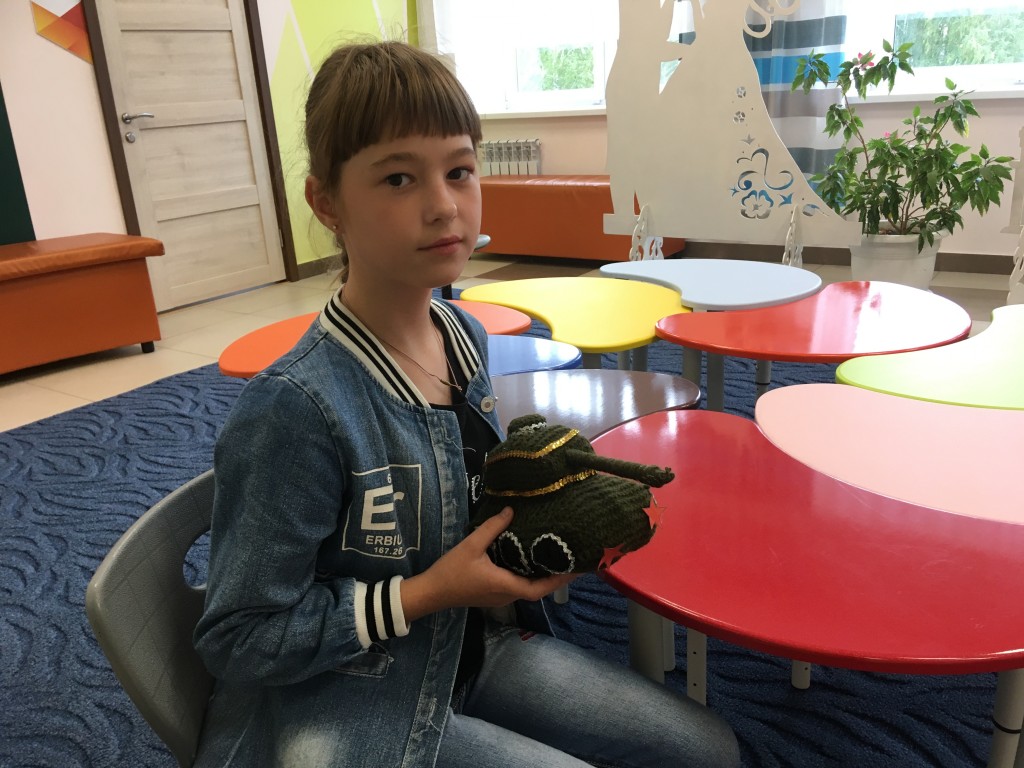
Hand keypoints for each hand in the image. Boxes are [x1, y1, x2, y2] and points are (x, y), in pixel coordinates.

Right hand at [400, 507, 575, 622]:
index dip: (559, 581)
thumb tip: (512, 510)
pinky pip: (518, 587)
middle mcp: (507, 595)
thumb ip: (492, 528)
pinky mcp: (494, 595)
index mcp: (505, 585)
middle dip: (556, 577)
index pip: (539, 588)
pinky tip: (533, 562)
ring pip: (528, 589)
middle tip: (572, 560)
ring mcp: (501, 598)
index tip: (576, 569)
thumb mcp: (471, 545)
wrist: (431, 592)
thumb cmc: (451, 570)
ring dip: (544, 577)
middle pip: (538, 589)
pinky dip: (530, 577)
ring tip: (558, 558)